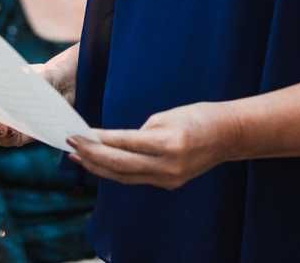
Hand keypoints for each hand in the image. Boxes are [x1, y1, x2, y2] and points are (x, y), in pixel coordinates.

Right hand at [0, 62, 69, 148]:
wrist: (64, 89)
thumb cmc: (46, 75)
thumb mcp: (39, 73)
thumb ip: (30, 79)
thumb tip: (17, 90)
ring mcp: (1, 122)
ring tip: (4, 127)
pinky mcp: (16, 135)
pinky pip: (6, 140)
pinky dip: (7, 138)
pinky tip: (13, 132)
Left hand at [66, 102, 237, 190]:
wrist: (228, 135)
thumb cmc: (197, 116)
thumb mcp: (167, 116)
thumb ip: (141, 133)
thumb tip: (117, 144)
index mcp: (168, 142)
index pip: (124, 143)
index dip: (98, 139)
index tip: (78, 133)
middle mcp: (167, 165)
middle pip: (120, 164)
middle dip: (92, 155)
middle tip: (71, 144)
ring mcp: (168, 178)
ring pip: (125, 177)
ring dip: (99, 168)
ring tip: (79, 157)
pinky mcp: (168, 184)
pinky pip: (136, 179)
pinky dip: (117, 172)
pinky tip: (102, 164)